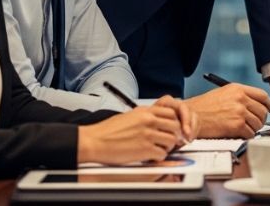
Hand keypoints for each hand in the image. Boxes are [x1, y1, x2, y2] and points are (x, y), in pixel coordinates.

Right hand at [76, 95, 190, 164]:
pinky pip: (162, 154)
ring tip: (159, 150)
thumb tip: (155, 119)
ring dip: (167, 148)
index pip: (171, 113)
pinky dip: (159, 158)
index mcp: (144, 112)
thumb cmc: (107, 131)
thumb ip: (144, 116)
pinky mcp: (144, 149)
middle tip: (169, 142)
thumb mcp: (128, 116)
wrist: (94, 141)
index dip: (173, 122)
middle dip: (174, 135)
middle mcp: (148, 121)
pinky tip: (151, 157)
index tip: (171, 129)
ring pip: (171, 141)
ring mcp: (147, 135)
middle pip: (175, 126)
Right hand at [187, 83, 269, 137]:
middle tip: (256, 124)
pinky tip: (239, 134)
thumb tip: (255, 104)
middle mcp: (240, 98)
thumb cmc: (203, 108)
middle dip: (261, 119)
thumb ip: (240, 96)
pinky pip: (250, 133)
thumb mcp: (223, 93)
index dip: (268, 104)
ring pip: (258, 123)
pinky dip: (247, 136)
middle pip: (263, 110)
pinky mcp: (236, 125)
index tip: (269, 110)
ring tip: (244, 129)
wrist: (191, 117)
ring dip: (254, 129)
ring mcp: (239, 112)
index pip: (262, 95)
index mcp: (238, 89)